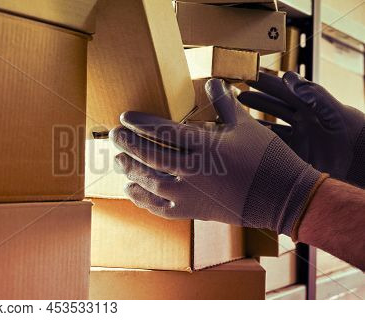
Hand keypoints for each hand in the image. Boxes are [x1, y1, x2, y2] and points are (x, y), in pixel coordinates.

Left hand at [110, 79, 323, 235]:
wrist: (284, 196)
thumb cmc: (267, 158)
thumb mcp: (246, 125)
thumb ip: (225, 103)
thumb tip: (214, 82)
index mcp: (205, 145)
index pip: (163, 131)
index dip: (140, 123)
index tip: (123, 117)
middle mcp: (193, 170)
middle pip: (150, 155)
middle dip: (128, 144)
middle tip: (113, 135)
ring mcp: (191, 194)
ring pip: (150, 181)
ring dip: (131, 170)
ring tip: (119, 160)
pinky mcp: (194, 212)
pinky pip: (160, 207)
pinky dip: (142, 199)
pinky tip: (130, 190)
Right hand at [238, 71, 364, 187]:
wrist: (361, 164)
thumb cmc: (353, 134)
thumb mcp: (334, 111)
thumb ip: (311, 94)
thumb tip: (288, 76)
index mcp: (312, 107)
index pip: (284, 91)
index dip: (267, 82)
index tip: (249, 74)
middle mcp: (303, 121)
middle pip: (274, 107)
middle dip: (257, 99)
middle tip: (237, 92)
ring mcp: (299, 139)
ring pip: (270, 127)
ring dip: (254, 120)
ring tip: (236, 114)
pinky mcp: (296, 156)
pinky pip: (273, 147)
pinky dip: (260, 142)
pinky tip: (247, 139)